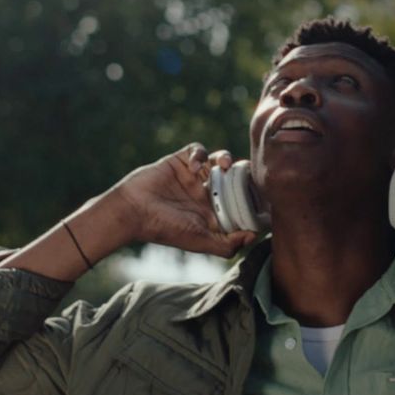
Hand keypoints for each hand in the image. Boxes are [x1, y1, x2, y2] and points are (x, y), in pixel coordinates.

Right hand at [107, 143, 257, 257]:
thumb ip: (226, 244)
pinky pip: (197, 150)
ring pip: (219, 160)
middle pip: (233, 177)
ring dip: (226, 159)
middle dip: (242, 174)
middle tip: (246, 174)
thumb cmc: (164, 229)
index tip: (261, 194)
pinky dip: (200, 154)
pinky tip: (195, 166)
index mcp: (212, 211)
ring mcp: (193, 176)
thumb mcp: (199, 241)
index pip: (240, 200)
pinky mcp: (180, 161)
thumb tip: (252, 237)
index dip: (251, 196)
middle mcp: (205, 193)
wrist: (132, 211)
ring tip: (225, 165)